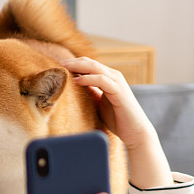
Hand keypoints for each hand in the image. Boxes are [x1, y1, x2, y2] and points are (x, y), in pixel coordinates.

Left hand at [62, 57, 172, 187]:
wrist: (134, 131)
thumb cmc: (117, 119)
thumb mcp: (99, 103)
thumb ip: (91, 93)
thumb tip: (75, 87)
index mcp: (108, 79)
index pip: (89, 65)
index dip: (74, 64)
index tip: (59, 66)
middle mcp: (114, 77)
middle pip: (91, 63)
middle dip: (74, 62)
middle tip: (59, 63)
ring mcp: (117, 82)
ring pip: (96, 68)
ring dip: (79, 67)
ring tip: (64, 68)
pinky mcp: (119, 91)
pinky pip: (102, 80)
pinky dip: (88, 79)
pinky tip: (77, 81)